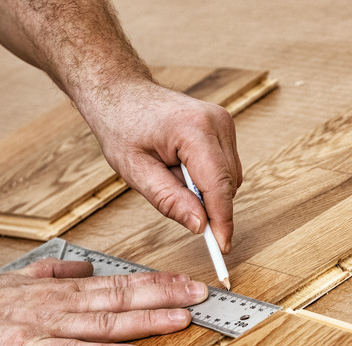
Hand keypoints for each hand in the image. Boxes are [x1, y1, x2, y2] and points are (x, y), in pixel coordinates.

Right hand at [0, 258, 206, 345]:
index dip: (158, 283)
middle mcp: (64, 305)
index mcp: (65, 290)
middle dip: (166, 297)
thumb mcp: (23, 277)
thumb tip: (88, 266)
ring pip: (106, 322)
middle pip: (122, 298)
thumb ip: (58, 272)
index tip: (189, 283)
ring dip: (146, 320)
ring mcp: (48, 328)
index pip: (121, 283)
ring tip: (180, 319)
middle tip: (201, 295)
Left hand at [82, 80, 242, 252]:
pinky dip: (207, 178)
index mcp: (194, 130)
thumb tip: (200, 226)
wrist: (121, 92)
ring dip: (206, 190)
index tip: (222, 247)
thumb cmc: (122, 124)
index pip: (219, 186)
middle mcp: (216, 122)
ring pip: (230, 178)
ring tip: (170, 175)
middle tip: (174, 203)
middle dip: (208, 204)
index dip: (222, 221)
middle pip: (228, 184)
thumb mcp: (135, 170)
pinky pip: (226, 167)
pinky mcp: (224, 127)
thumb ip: (169, 200)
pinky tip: (180, 167)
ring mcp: (223, 122)